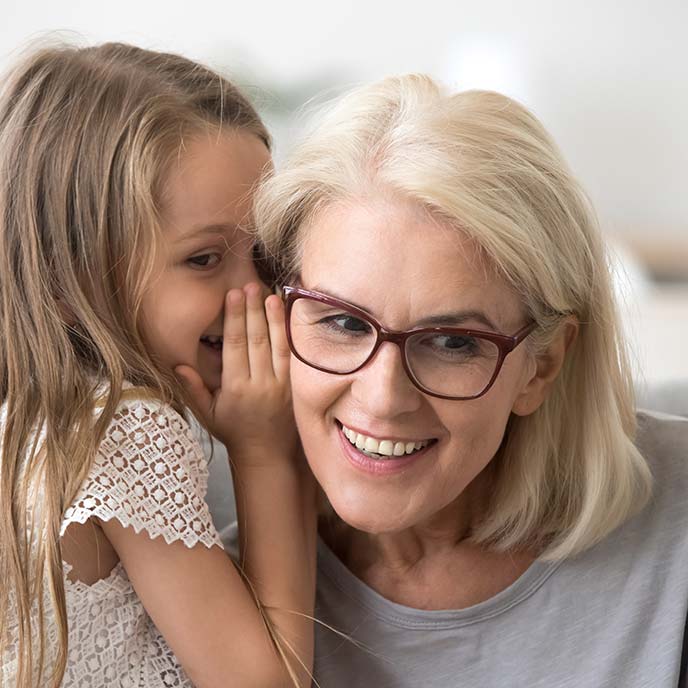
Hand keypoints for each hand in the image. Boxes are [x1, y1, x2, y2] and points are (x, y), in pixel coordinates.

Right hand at [175, 282, 296, 463]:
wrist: (268, 453)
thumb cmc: (234, 431)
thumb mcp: (208, 414)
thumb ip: (193, 389)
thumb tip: (178, 365)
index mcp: (237, 388)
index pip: (235, 346)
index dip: (234, 318)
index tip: (232, 296)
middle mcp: (260, 384)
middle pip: (256, 340)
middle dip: (252, 310)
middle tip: (249, 285)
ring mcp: (282, 385)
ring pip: (277, 345)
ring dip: (274, 318)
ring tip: (270, 294)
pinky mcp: (297, 386)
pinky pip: (294, 356)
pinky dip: (291, 335)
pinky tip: (289, 317)